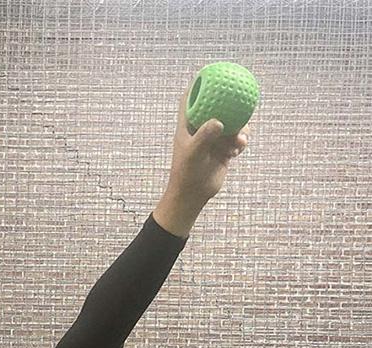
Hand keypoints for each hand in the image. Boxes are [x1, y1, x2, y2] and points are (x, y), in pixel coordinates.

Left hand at [165, 84, 249, 208]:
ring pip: (231, 123)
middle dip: (227, 100)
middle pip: (215, 107)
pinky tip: (239, 148)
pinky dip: (240, 141)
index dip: (197, 86)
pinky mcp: (223, 150)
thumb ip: (204, 137)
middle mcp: (200, 130)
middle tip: (240, 91)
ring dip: (238, 126)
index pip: (189, 100)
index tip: (207, 73)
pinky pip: (237, 139)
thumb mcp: (194, 154)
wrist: (192, 195)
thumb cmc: (186, 173)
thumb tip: (218, 122)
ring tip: (239, 137)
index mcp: (187, 126)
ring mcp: (213, 140)